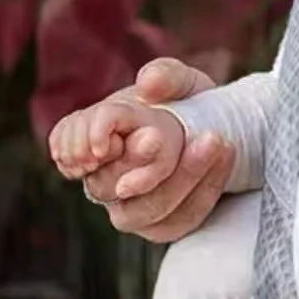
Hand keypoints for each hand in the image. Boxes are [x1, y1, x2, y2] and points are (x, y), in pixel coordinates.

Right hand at [82, 58, 236, 242]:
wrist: (221, 129)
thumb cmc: (187, 102)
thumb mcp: (181, 81)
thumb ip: (165, 75)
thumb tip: (148, 84)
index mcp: (97, 137)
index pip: (73, 145)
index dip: (95, 135)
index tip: (126, 122)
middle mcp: (105, 176)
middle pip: (105, 184)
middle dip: (136, 162)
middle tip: (161, 135)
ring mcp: (131, 206)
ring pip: (142, 211)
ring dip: (181, 178)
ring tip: (214, 140)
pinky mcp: (163, 224)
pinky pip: (177, 222)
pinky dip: (204, 191)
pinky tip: (226, 156)